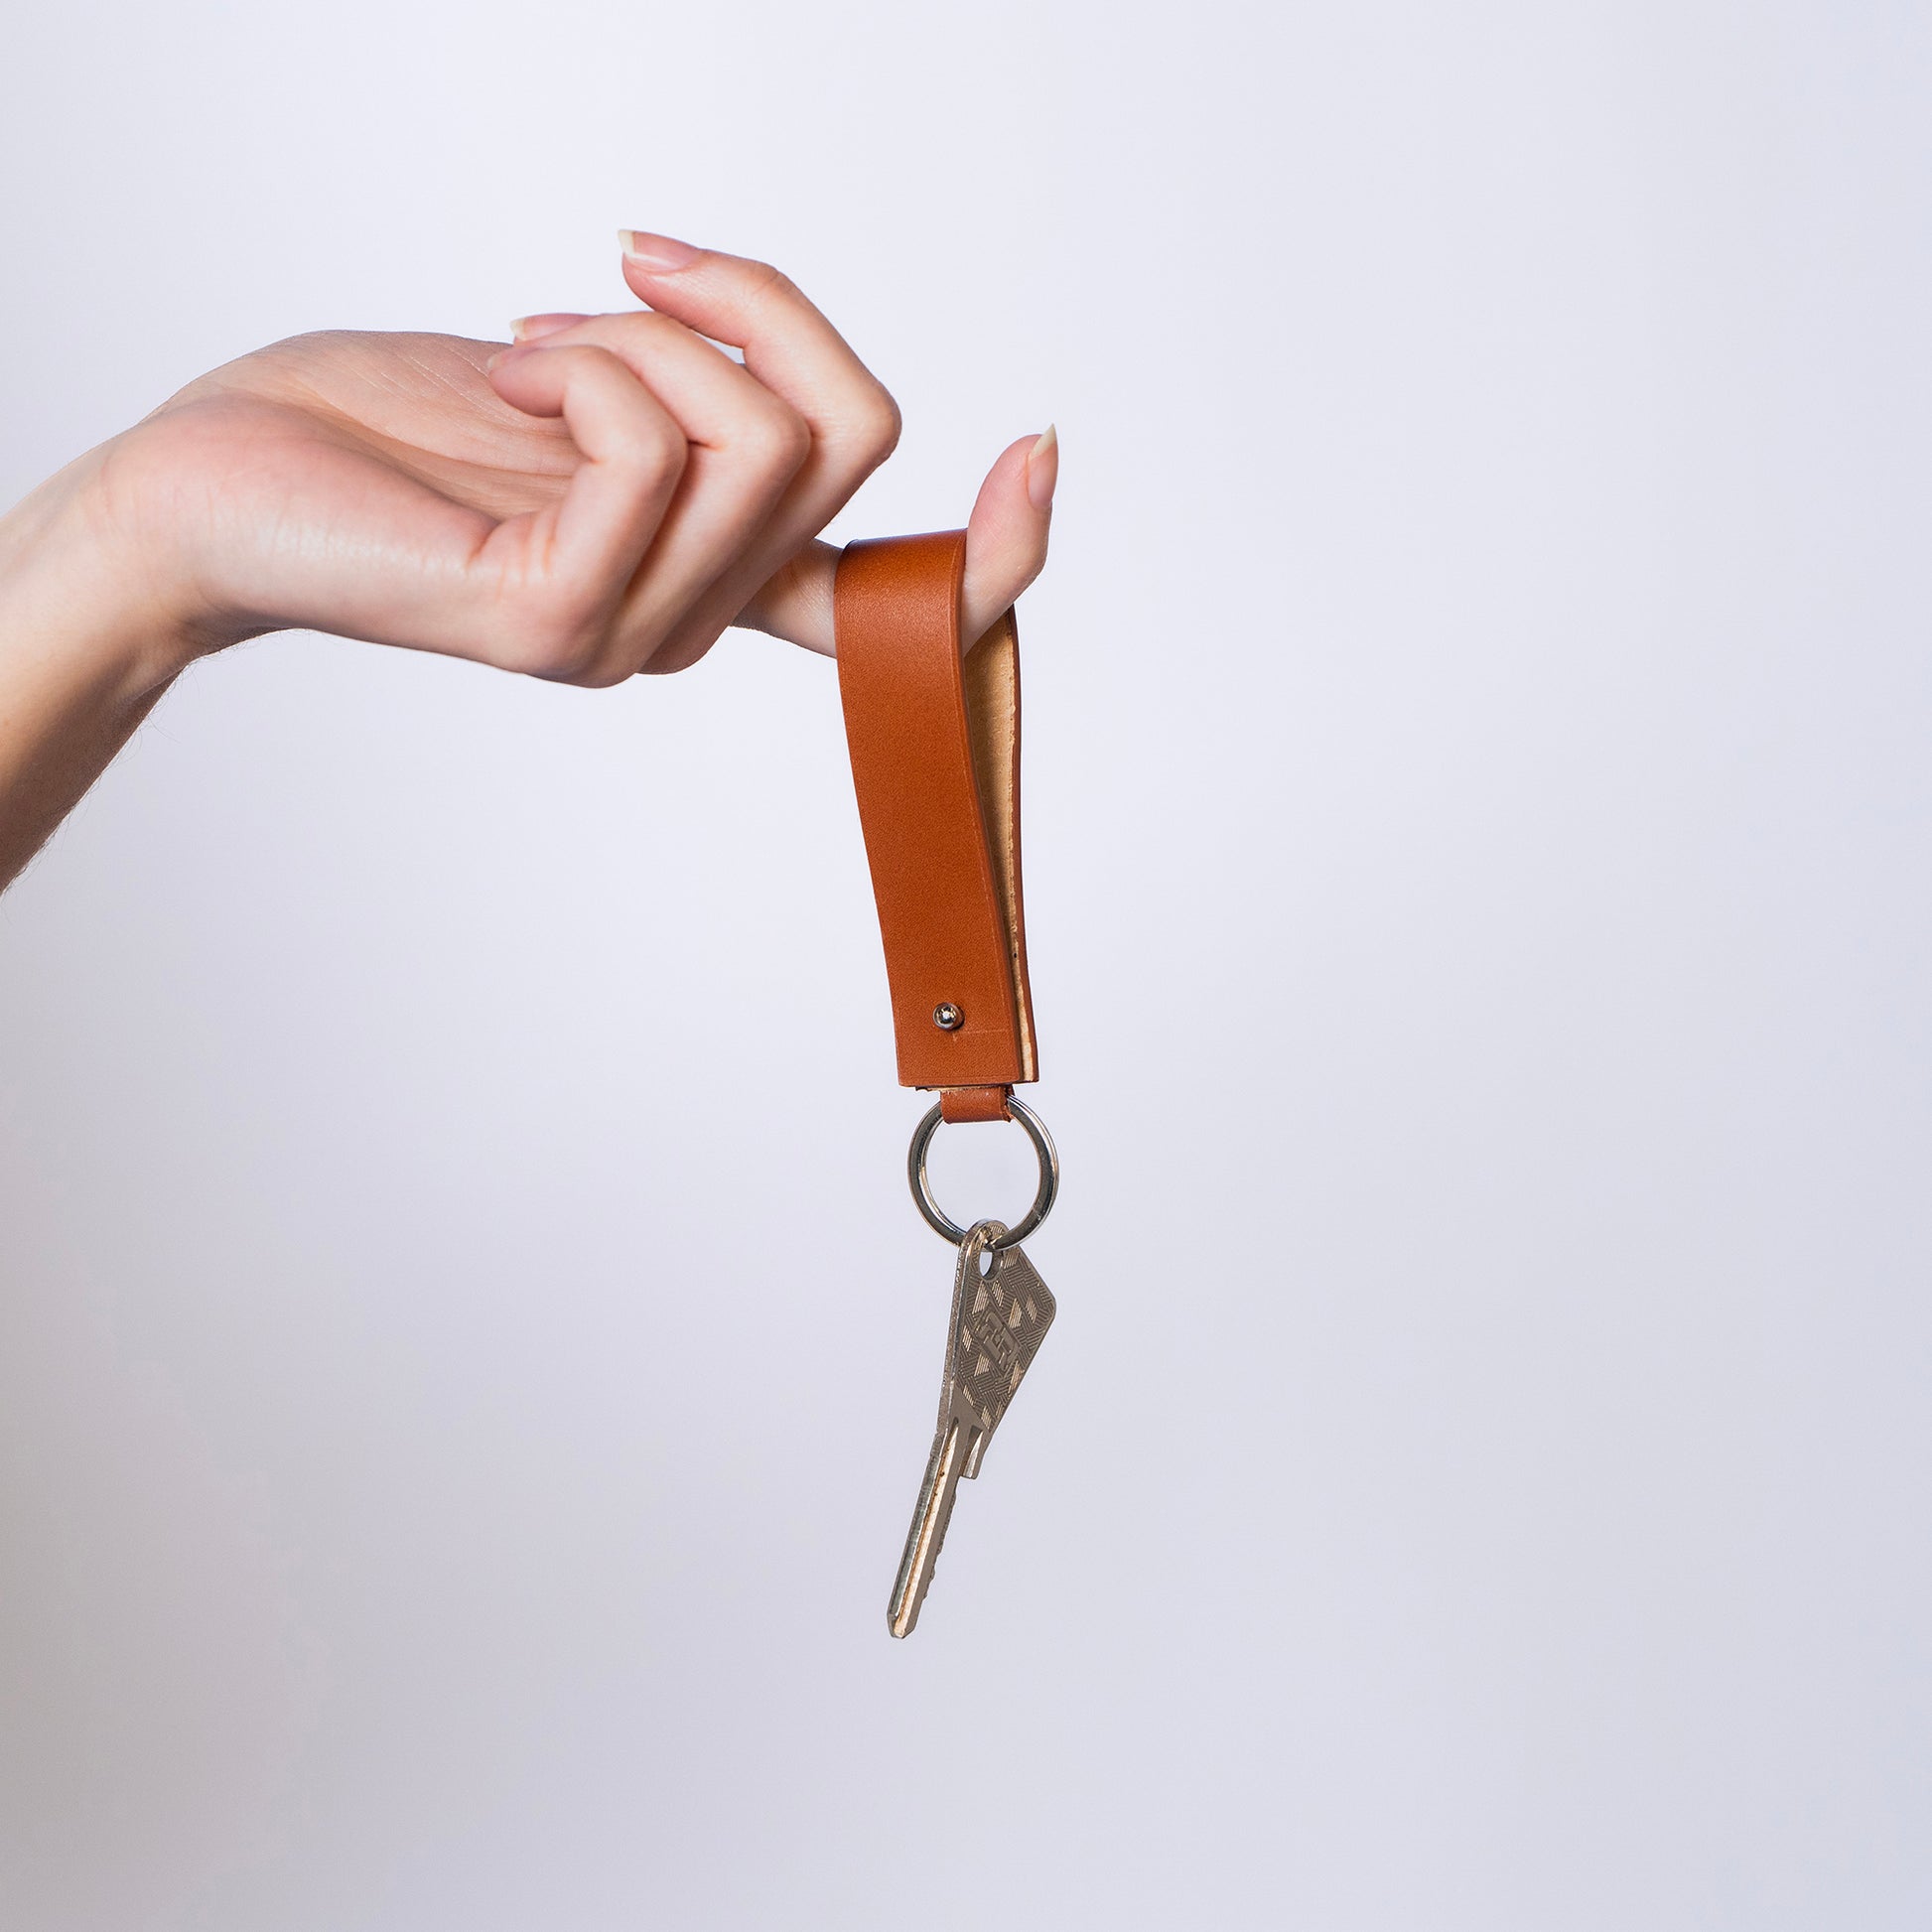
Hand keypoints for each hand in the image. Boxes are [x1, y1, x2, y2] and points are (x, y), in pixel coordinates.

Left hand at [68, 232, 1056, 685]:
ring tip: (529, 347)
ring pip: (766, 436)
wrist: (222, 483)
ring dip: (646, 332)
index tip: (1041, 449)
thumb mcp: (588, 381)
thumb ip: (702, 399)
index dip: (1001, 545)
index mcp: (721, 577)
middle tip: (635, 264)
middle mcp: (698, 622)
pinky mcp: (560, 622)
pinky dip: (586, 366)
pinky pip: (652, 445)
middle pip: (853, 438)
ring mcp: (636, 636)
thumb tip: (768, 349)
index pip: (905, 598)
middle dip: (759, 304)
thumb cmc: (393, 427)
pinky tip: (503, 387)